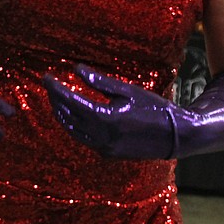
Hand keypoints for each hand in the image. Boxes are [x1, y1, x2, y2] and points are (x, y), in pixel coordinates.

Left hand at [44, 64, 223, 159]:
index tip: (46, 77)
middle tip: (49, 86)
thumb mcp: (127, 91)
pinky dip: (75, 126)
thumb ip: (100, 81)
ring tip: (56, 100)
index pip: (70, 101)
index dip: (55, 88)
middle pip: (67, 117)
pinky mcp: (109, 154)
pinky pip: (84, 139)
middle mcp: (101, 136)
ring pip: (73, 131)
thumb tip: (76, 69)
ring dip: (62, 115)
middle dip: (55, 101)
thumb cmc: (155, 108)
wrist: (177, 135)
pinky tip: (74, 115)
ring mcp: (104, 148)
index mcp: (105, 118)